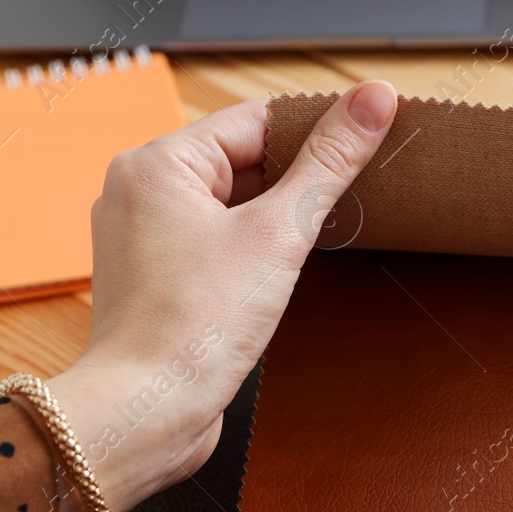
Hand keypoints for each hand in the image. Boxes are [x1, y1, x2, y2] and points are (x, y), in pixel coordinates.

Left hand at [45, 82, 397, 511]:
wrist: (147, 413)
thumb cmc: (194, 328)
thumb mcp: (279, 234)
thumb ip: (329, 162)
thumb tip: (374, 98)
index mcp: (156, 163)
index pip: (256, 121)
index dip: (316, 130)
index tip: (369, 138)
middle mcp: (138, 191)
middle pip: (242, 160)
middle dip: (297, 179)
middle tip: (351, 197)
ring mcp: (142, 237)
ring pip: (230, 204)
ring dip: (275, 219)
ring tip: (311, 243)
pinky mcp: (155, 278)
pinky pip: (214, 242)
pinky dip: (251, 250)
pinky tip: (278, 274)